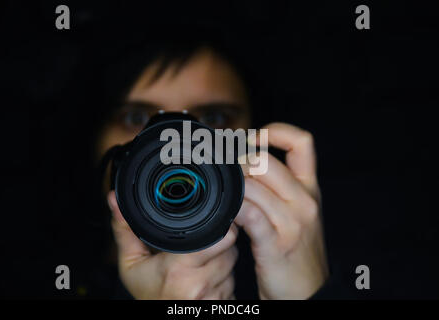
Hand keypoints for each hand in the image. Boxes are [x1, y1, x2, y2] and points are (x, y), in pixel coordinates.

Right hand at [107, 191, 237, 299]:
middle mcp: (199, 284)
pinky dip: (225, 277)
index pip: (220, 238)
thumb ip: (126, 230)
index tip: (215, 224)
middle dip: (220, 243)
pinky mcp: (223, 304)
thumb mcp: (132, 263)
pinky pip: (234, 281)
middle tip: (201, 246)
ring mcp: (213, 297)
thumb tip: (115, 200)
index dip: (221, 228)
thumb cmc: (147, 294)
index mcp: (178, 268)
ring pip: (233, 264)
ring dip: (223, 260)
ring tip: (201, 263)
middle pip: (229, 249)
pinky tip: (207, 278)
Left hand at [235, 122, 327, 298]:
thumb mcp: (297, 212)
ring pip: (253, 184)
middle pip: (266, 161)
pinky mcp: (276, 243)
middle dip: (236, 161)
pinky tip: (225, 213)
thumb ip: (279, 188)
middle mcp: (305, 200)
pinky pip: (249, 214)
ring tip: (221, 193)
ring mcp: (292, 221)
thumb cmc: (296, 251)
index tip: (253, 137)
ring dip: (231, 186)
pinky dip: (232, 209)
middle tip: (223, 170)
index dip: (275, 131)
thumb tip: (246, 166)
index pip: (302, 142)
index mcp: (310, 188)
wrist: (307, 292)